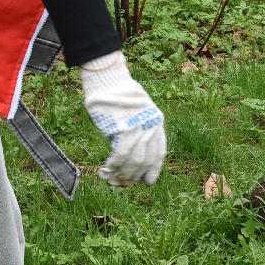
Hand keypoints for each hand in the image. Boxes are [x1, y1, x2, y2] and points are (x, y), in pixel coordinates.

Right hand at [80, 50, 166, 185]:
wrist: (109, 80)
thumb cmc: (118, 97)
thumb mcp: (134, 115)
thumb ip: (137, 133)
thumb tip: (129, 158)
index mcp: (157, 122)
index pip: (158, 153)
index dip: (153, 170)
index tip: (146, 182)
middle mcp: (151, 126)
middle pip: (145, 160)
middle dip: (133, 176)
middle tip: (121, 184)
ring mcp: (139, 127)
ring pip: (134, 160)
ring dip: (122, 174)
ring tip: (111, 180)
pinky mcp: (124, 128)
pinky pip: (120, 155)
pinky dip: (113, 166)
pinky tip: (105, 170)